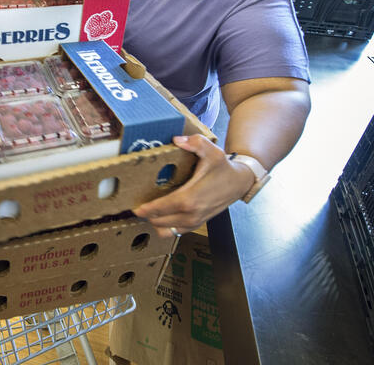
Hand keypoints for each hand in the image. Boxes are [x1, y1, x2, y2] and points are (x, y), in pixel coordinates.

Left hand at [132, 135, 255, 237]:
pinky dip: (164, 226)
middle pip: (159, 220)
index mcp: (190, 198)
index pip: (161, 208)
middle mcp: (191, 214)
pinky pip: (174, 232)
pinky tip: (160, 214)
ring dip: (154, 221)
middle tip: (136, 204)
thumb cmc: (223, 168)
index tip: (134, 206)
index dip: (146, 208)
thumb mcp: (212, 151)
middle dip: (146, 214)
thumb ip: (195, 143)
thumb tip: (176, 140)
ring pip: (165, 230)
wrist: (239, 183)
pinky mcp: (196, 224)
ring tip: (147, 209)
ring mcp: (194, 222)